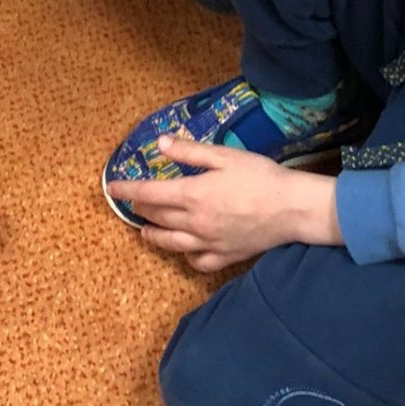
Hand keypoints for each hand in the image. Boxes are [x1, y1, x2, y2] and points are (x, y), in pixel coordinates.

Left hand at [106, 136, 340, 271]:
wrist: (293, 208)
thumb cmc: (260, 176)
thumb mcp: (223, 156)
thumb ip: (189, 152)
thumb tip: (159, 144)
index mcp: (192, 195)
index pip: (148, 194)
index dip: (126, 190)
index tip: (111, 187)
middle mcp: (195, 223)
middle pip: (157, 217)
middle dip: (140, 208)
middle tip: (132, 201)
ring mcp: (209, 243)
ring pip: (171, 243)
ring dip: (154, 235)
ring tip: (144, 229)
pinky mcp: (226, 256)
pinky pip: (198, 262)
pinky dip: (186, 256)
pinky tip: (185, 249)